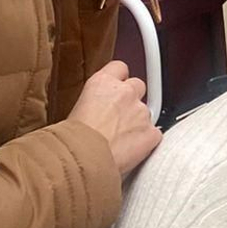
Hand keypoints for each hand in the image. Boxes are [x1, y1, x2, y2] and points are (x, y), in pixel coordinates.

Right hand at [68, 60, 161, 177]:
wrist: (83, 159)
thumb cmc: (71, 140)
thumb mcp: (74, 111)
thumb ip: (92, 104)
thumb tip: (92, 113)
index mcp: (102, 83)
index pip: (119, 67)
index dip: (119, 79)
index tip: (117, 87)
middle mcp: (125, 92)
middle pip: (138, 86)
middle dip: (132, 99)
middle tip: (119, 117)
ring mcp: (141, 112)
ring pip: (147, 112)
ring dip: (138, 123)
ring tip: (121, 140)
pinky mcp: (152, 132)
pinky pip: (155, 134)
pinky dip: (146, 142)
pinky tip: (132, 151)